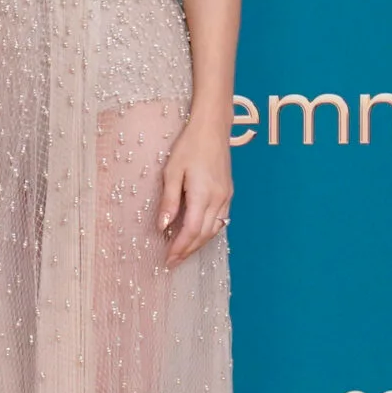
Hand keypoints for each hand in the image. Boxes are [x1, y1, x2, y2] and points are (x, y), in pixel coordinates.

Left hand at [157, 116, 232, 265]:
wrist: (212, 129)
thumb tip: (162, 226)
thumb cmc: (188, 147)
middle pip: (204, 234)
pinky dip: (208, 231)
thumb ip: (168, 201)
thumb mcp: (171, 172)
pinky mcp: (228, 192)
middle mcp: (219, 199)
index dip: (180, 247)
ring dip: (198, 243)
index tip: (167, 259)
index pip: (191, 230)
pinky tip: (197, 235)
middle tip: (172, 262)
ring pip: (214, 229)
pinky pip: (220, 219)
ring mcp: (226, 196)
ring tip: (182, 253)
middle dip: (188, 250)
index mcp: (203, 194)